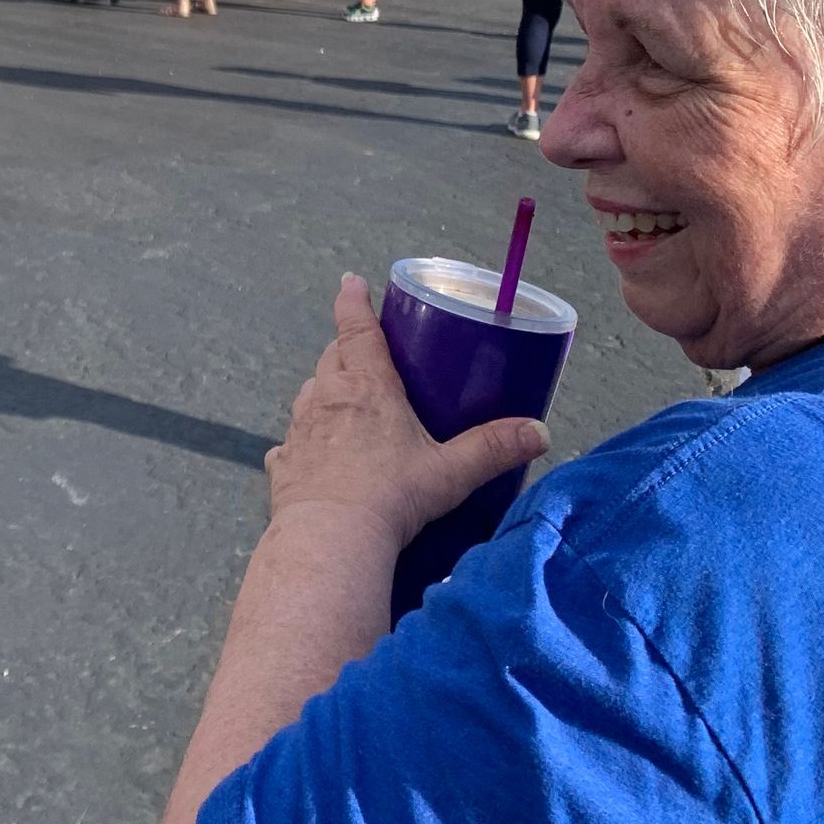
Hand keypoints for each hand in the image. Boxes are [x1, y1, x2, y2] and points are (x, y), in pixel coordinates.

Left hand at [265, 276, 548, 554]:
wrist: (331, 540)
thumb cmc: (391, 497)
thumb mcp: (451, 472)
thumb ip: (494, 449)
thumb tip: (539, 433)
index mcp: (367, 386)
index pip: (357, 329)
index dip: (353, 302)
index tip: (351, 283)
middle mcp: (326, 398)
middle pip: (332, 357)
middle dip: (346, 348)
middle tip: (364, 352)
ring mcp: (299, 430)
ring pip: (309, 394)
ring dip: (324, 391)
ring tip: (344, 403)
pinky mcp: (283, 463)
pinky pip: (290, 442)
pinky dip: (303, 441)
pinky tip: (313, 456)